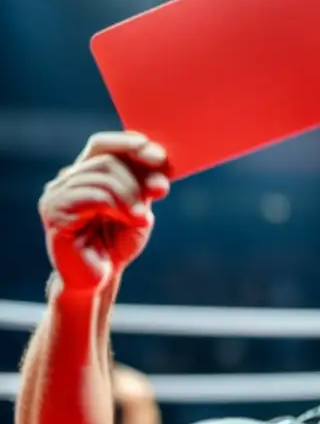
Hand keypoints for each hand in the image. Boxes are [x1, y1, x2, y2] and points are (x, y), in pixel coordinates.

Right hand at [39, 132, 169, 292]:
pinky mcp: (55, 214)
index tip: (159, 155)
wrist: (99, 279)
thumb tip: (160, 166)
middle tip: (160, 193)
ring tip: (142, 216)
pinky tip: (131, 219)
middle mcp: (66, 181)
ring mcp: (56, 196)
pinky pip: (92, 196)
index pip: (101, 145)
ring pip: (101, 177)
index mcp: (84, 175)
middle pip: (106, 160)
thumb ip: (145, 189)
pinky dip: (118, 205)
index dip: (128, 144)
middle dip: (137, 177)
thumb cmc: (116, 244)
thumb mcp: (138, 211)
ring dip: (131, 195)